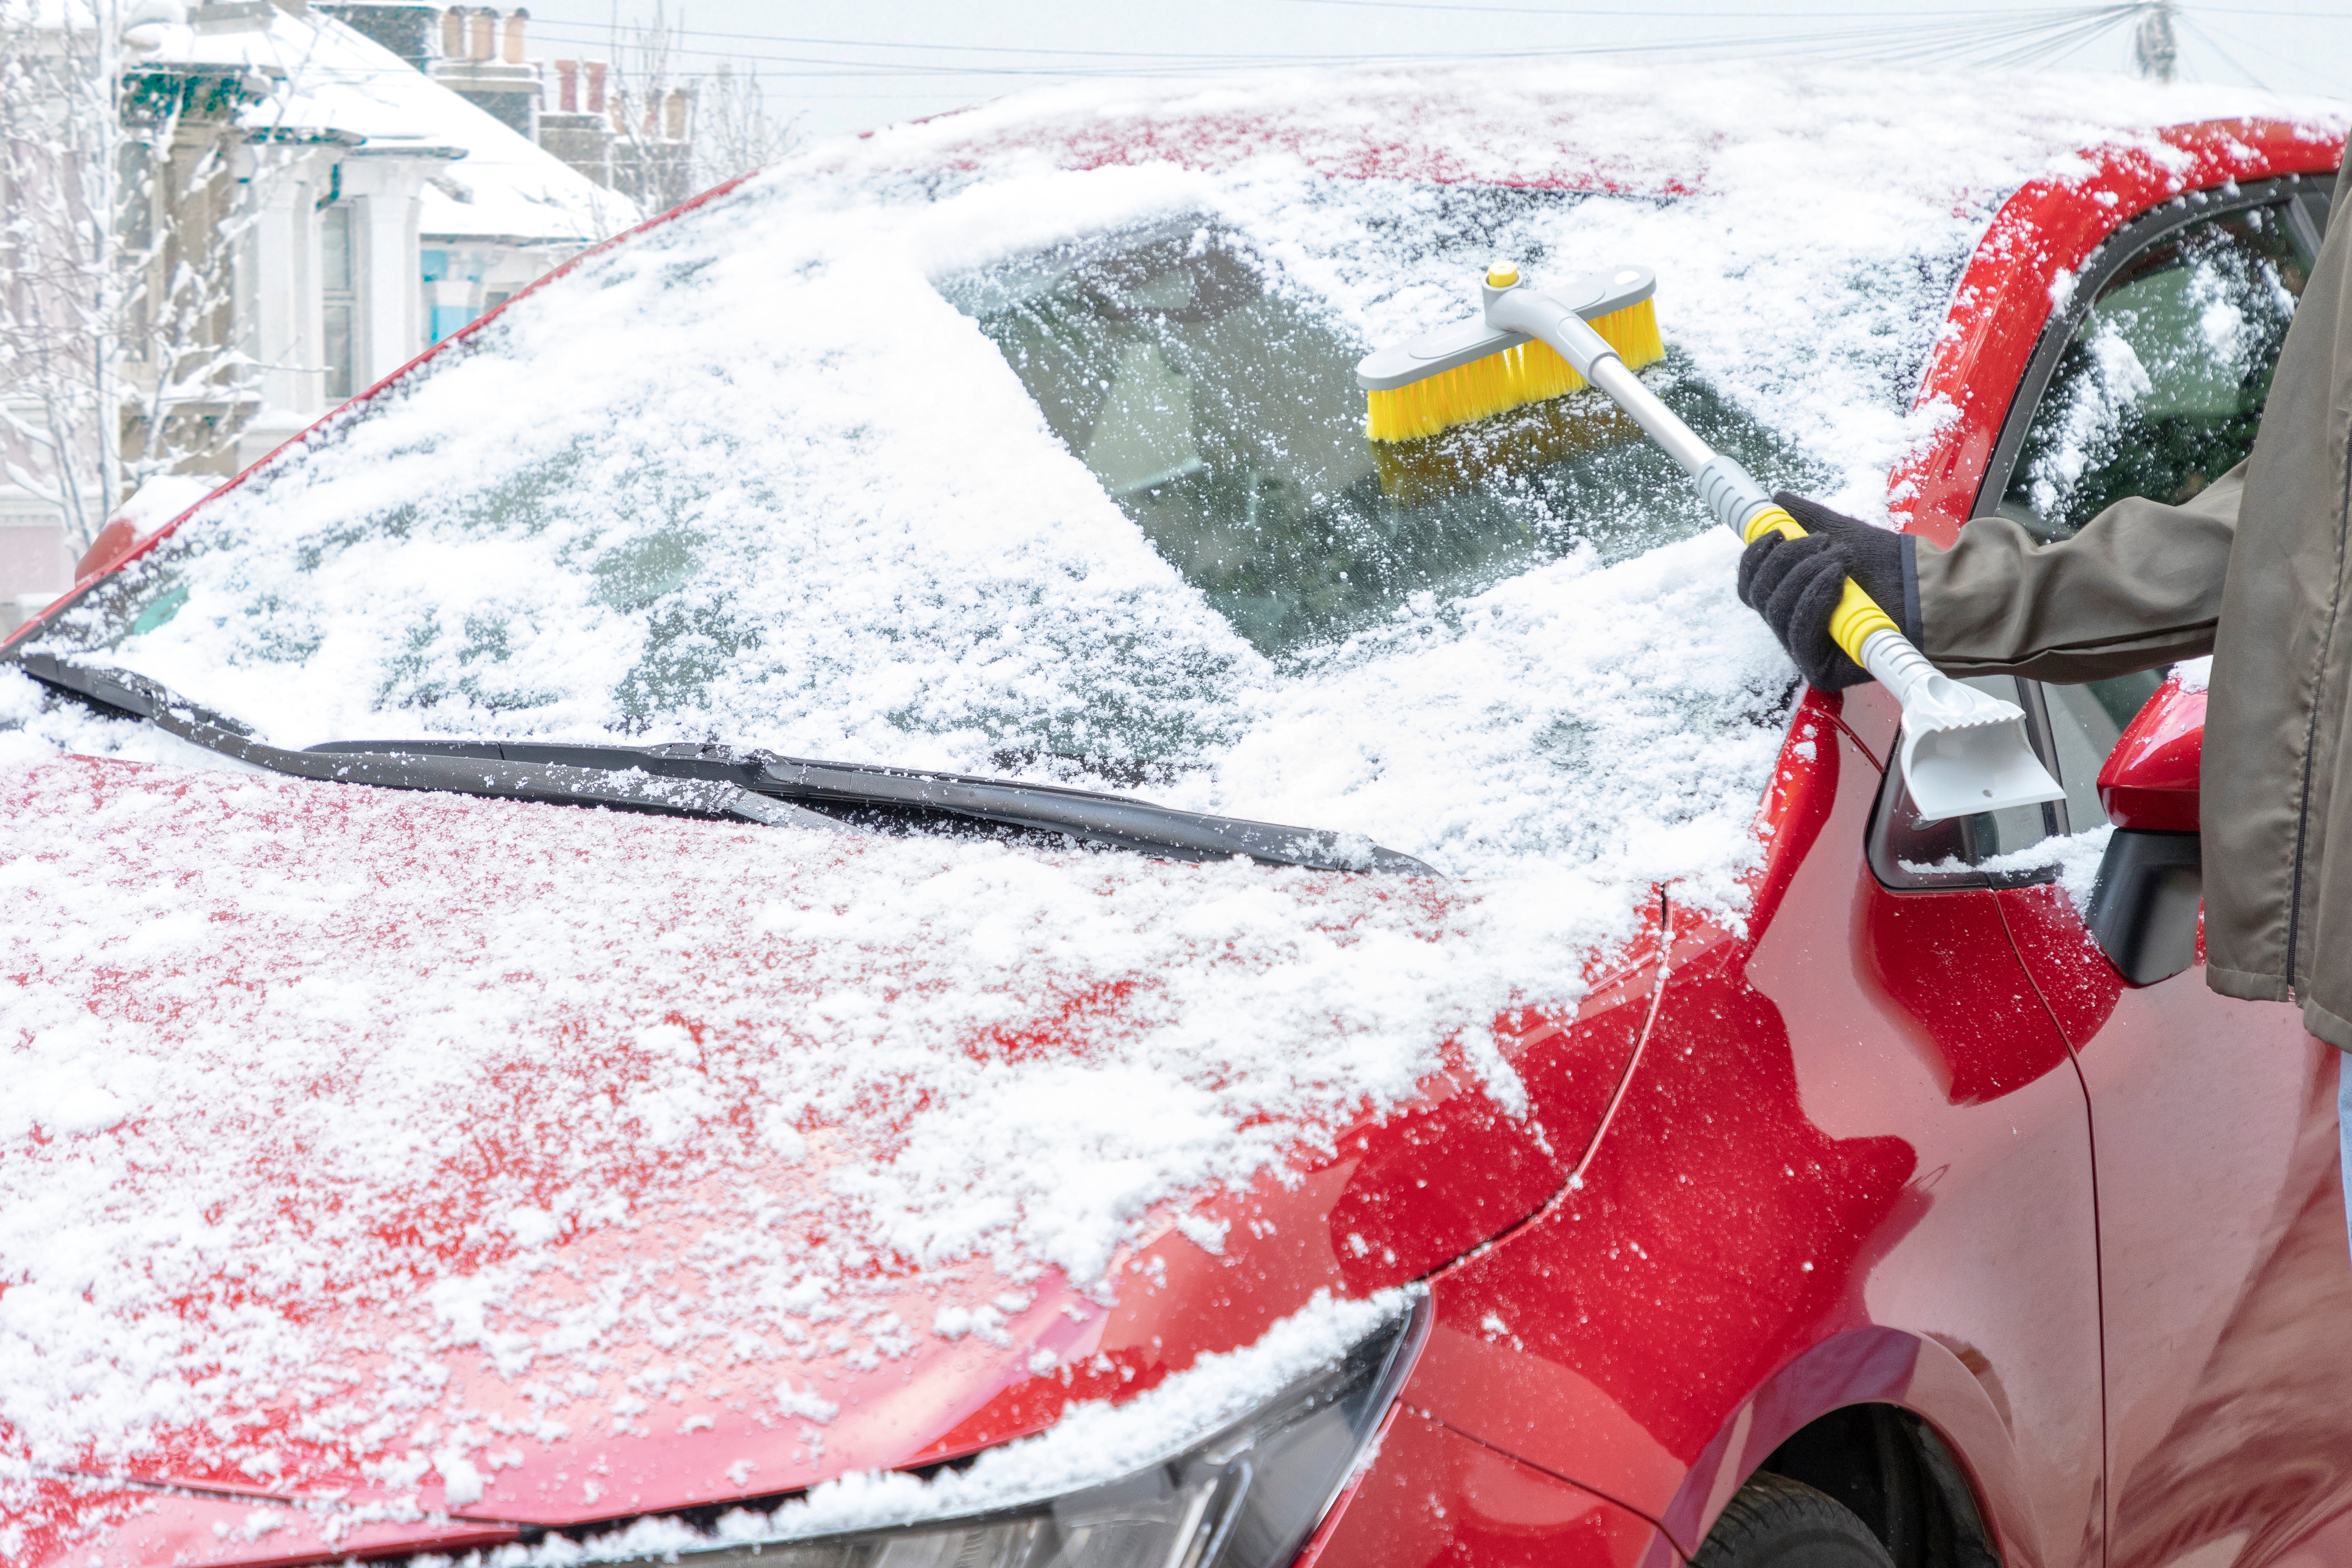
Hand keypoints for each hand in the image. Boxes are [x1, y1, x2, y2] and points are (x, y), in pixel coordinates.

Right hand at [1737, 492, 1915, 689]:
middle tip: (1822, 542)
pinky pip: (1798, 633)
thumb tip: (1777, 500)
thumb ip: (1806, 518)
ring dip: (1805, 575)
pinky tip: (1837, 579)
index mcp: (1790, 597)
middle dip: (1786, 560)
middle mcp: (1791, 626)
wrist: (1928, 590)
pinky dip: (1814, 599)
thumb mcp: (1842, 533)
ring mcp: (1804, 650)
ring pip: (1776, 612)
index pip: (1751, 585)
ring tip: (1840, 559)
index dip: (1754, 559)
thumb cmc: (1889, 567)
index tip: (1774, 533)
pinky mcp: (1820, 668)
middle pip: (1759, 596)